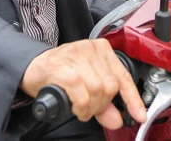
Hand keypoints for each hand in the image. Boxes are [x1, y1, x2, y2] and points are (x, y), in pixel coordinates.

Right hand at [20, 39, 146, 128]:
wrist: (31, 68)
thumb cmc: (59, 74)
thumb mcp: (86, 86)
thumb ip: (104, 104)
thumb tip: (118, 120)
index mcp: (101, 49)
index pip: (123, 76)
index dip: (133, 98)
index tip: (139, 115)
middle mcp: (91, 49)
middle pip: (110, 86)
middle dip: (101, 105)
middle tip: (88, 108)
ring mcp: (77, 56)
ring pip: (98, 90)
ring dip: (89, 107)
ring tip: (79, 107)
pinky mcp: (63, 68)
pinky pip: (82, 94)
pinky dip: (80, 107)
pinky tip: (75, 108)